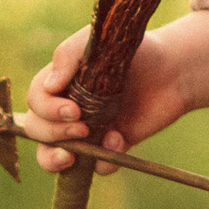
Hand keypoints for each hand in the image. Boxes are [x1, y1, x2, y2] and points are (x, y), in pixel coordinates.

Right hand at [18, 11, 208, 173]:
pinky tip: (120, 139)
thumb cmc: (131, 50)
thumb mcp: (97, 42)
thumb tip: (49, 87)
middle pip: (37, 131)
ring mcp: (87, 131)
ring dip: (56, 159)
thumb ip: (68, 56)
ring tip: (73, 157)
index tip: (74, 109)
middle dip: (53, 134)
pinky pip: (98, 166)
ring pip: (54, 156)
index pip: (35, 103)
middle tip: (81, 127)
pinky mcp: (111, 146)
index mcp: (59, 85)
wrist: (173, 69)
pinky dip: (104, 160)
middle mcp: (67, 110)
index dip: (48, 110)